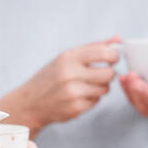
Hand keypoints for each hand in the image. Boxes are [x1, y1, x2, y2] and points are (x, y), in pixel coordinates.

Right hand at [0, 37, 119, 133]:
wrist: (30, 103)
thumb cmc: (50, 77)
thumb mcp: (66, 58)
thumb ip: (93, 48)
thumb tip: (117, 39)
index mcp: (68, 57)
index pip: (103, 52)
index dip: (114, 55)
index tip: (112, 57)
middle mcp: (70, 74)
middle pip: (109, 73)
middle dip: (109, 73)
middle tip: (102, 73)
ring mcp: (73, 93)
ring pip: (105, 88)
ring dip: (101, 87)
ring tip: (87, 85)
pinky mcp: (76, 108)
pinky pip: (97, 101)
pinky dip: (92, 98)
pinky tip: (80, 95)